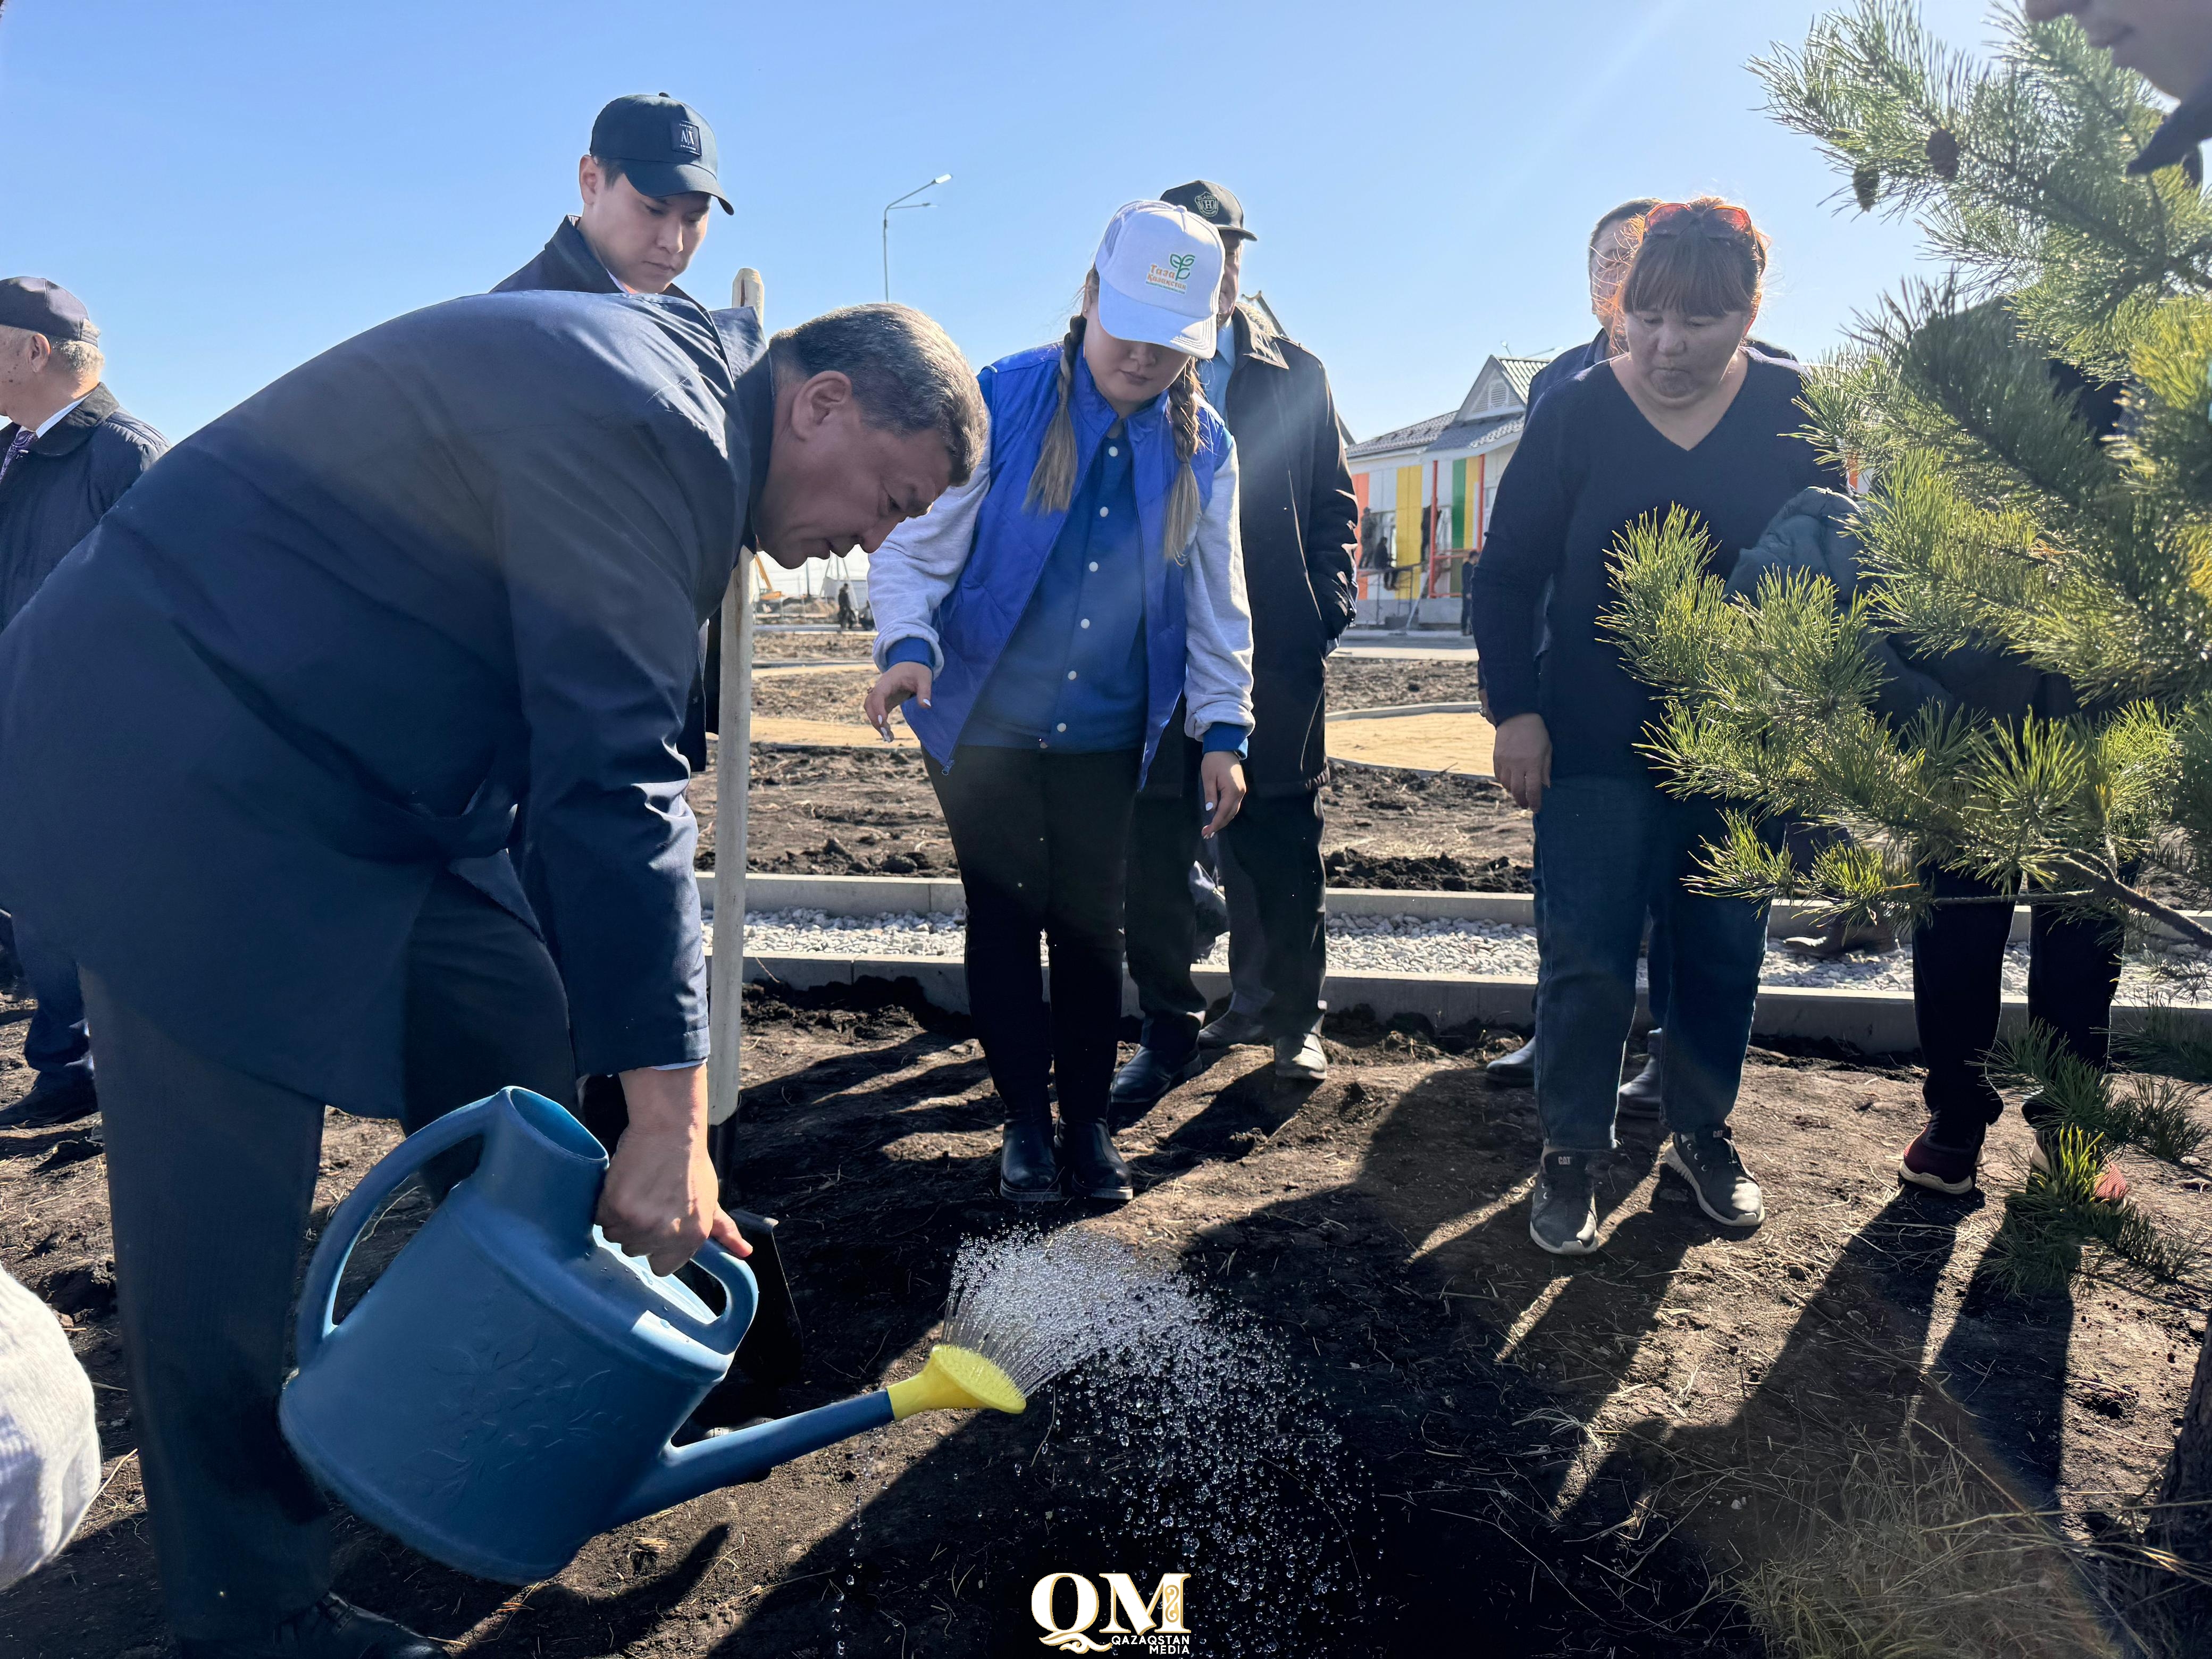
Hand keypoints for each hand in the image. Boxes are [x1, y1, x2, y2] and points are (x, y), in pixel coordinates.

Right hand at [599, 1064, 747, 1276]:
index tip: (656, 1228)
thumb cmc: (691, 1164)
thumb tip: (744, 1253)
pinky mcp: (616, 1206)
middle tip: (647, 1202)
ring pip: (615, 1235)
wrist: (670, 1131)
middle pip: (635, 1250)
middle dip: (638, 1230)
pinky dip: (605, 1205)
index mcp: (692, 1237)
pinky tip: (622, 1187)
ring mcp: (639, 1222)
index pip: (663, 1267)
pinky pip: (600, 1218)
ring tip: (636, 1192)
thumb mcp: (711, 1201)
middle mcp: (666, 1234)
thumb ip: (723, 1230)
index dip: (656, 1248)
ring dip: (619, 1218)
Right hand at [865, 661, 931, 739]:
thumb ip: (925, 692)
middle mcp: (880, 688)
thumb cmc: (917, 670)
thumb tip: (926, 707)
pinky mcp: (884, 701)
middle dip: (875, 719)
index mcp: (888, 681)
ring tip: (888, 737)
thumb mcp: (924, 679)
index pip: (878, 695)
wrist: (911, 663)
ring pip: (870, 709)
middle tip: (887, 734)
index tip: (882, 722)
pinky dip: (880, 723)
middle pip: (869, 704)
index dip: (878, 708)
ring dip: (876, 723)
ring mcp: (880, 695)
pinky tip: (889, 734)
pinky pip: (877, 712)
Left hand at [1199, 750, 1246, 838]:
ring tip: (1212, 829)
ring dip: (1223, 820)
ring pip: (1233, 811)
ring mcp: (1242, 791)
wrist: (1225, 747)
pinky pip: (1234, 805)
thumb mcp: (1208, 777)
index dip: (1215, 824)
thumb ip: (1210, 795)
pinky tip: (1219, 817)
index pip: (1223, 813)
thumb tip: (1211, 810)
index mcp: (1232, 791)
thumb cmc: (1214, 760)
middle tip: (1206, 834)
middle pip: (1230, 814)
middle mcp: (1240, 793)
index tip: (1206, 833)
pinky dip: (1227, 813)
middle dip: (1219, 825)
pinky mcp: (1240, 789)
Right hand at [1491, 713, 1550, 811]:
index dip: (1535, 802)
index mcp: (1533, 763)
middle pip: (1518, 791)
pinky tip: (1510, 782)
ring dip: (1513, 791)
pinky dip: (1504, 782)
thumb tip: (1545, 786)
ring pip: (1507, 785)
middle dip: (1522, 801)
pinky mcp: (1496, 758)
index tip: (1536, 809)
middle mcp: (1518, 765)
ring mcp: (1505, 762)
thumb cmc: (1537, 732)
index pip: (1533, 789)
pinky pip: (1498, 776)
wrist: (1517, 715)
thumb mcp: (1547, 749)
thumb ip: (1545, 769)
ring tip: (1519, 792)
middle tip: (1526, 805)